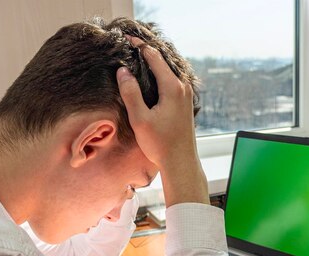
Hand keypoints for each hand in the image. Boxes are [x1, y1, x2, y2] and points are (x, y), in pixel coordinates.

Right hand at [117, 37, 208, 205]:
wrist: (181, 162)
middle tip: (128, 46)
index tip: (125, 39)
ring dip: (152, 64)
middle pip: (162, 61)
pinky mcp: (184, 103)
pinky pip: (170, 81)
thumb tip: (123, 71)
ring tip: (135, 58)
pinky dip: (158, 75)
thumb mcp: (140, 119)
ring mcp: (185, 95)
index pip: (154, 57)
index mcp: (172, 87)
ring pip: (167, 71)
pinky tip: (147, 79)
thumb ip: (131, 93)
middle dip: (145, 52)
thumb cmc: (161, 144)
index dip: (138, 46)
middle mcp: (182, 87)